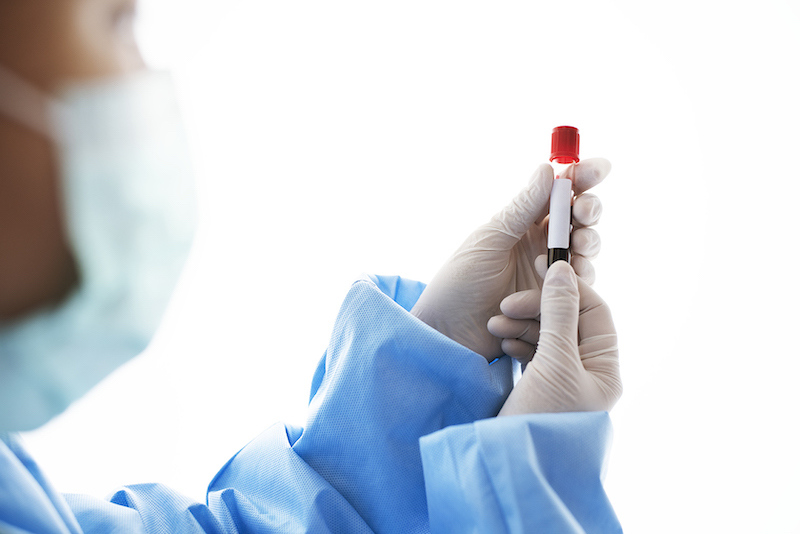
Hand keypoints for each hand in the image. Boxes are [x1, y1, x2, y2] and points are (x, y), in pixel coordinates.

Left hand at [410, 159, 610, 359]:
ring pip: (585, 251)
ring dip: (588, 243)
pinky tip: (570, 277)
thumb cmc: (460, 283)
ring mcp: (548, 273)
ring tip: (577, 247)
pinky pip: (580, 286)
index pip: (557, 193)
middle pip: (579, 220)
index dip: (582, 178)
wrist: (450, 332)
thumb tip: (548, 168)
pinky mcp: (555, 302)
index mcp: (521, 223)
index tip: (600, 169)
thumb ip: (522, 208)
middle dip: (589, 211)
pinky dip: (580, 277)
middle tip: (584, 214)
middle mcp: (538, 244)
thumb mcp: (490, 240)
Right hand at [491, 259, 620, 414]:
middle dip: (537, 308)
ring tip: (495, 324)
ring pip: (547, 335)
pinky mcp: (539, 387)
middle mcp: (588, 373)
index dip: (567, 288)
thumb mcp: (554, 363)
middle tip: (505, 304)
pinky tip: (501, 340)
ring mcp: (563, 381)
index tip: (539, 269)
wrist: (514, 468)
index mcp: (605, 369)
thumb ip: (559, 314)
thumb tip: (563, 270)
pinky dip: (517, 341)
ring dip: (521, 323)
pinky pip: (533, 352)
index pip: (594, 311)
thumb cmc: (542, 419)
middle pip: (568, 321)